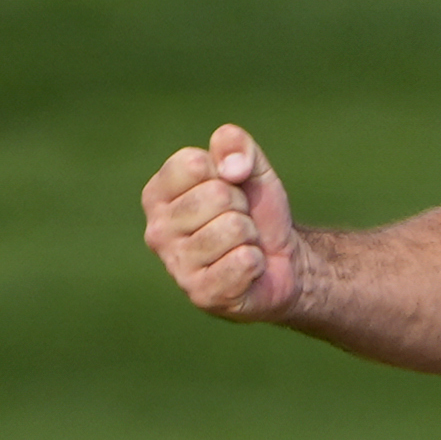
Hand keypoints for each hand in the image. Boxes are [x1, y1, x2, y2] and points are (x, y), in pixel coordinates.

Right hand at [140, 125, 302, 320]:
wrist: (284, 260)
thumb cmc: (257, 211)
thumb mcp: (252, 168)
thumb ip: (236, 145)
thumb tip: (230, 166)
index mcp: (158, 195)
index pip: (193, 163)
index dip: (227, 172)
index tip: (229, 188)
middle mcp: (156, 231)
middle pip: (217, 195)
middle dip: (242, 205)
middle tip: (240, 221)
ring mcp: (176, 266)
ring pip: (233, 227)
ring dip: (250, 235)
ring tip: (243, 245)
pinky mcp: (201, 294)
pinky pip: (243, 261)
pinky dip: (256, 262)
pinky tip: (247, 269)